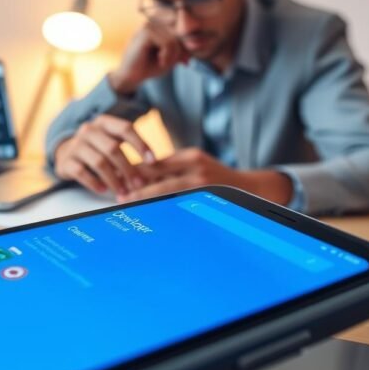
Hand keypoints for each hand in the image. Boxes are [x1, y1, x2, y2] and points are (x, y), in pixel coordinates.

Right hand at [54, 115, 155, 195]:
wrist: (65, 153)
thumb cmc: (98, 148)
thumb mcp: (111, 140)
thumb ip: (129, 147)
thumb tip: (156, 166)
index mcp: (104, 122)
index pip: (125, 129)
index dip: (140, 144)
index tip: (153, 161)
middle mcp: (89, 130)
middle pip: (113, 149)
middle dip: (128, 168)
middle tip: (139, 184)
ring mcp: (76, 145)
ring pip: (99, 162)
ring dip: (114, 180)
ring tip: (123, 192)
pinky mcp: (66, 161)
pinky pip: (82, 173)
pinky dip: (94, 183)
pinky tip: (103, 190)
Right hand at [108, 22, 189, 94]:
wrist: (129, 77)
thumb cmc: (148, 67)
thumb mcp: (171, 58)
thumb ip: (182, 49)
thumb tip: (198, 44)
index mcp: (159, 25)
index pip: (182, 31)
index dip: (187, 46)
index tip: (185, 61)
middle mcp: (154, 21)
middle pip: (180, 35)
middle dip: (178, 53)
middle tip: (167, 64)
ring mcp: (149, 25)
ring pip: (175, 40)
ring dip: (172, 56)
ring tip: (161, 63)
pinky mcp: (146, 32)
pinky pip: (168, 43)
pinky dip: (167, 56)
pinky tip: (159, 62)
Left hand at [119, 148, 294, 204]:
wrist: (249, 189)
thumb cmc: (217, 177)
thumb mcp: (196, 164)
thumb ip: (173, 168)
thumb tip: (142, 175)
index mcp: (191, 156)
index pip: (157, 162)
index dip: (137, 170)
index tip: (120, 177)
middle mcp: (195, 168)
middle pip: (160, 175)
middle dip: (137, 185)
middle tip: (119, 194)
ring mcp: (201, 184)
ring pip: (167, 190)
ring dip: (146, 197)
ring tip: (128, 203)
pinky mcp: (206, 198)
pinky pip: (179, 203)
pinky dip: (163, 206)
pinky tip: (151, 213)